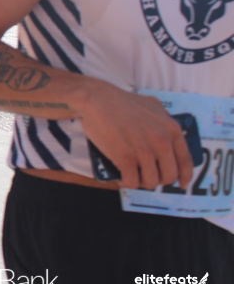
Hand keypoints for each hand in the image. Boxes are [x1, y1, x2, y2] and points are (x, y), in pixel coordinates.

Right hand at [79, 89, 193, 189]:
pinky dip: (126, 182)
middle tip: (146, 175)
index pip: (185, 162)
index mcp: (172, 129)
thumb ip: (164, 120)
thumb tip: (168, 133)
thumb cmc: (120, 101)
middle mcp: (162, 142)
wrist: (97, 100)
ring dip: (141, 182)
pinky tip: (121, 177)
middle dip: (158, 179)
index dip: (184, 177)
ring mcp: (144, 151)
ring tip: (132, 175)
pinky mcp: (126, 158)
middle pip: (169, 176)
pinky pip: (132, 181)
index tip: (181, 184)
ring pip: (150, 182)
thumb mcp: (153, 105)